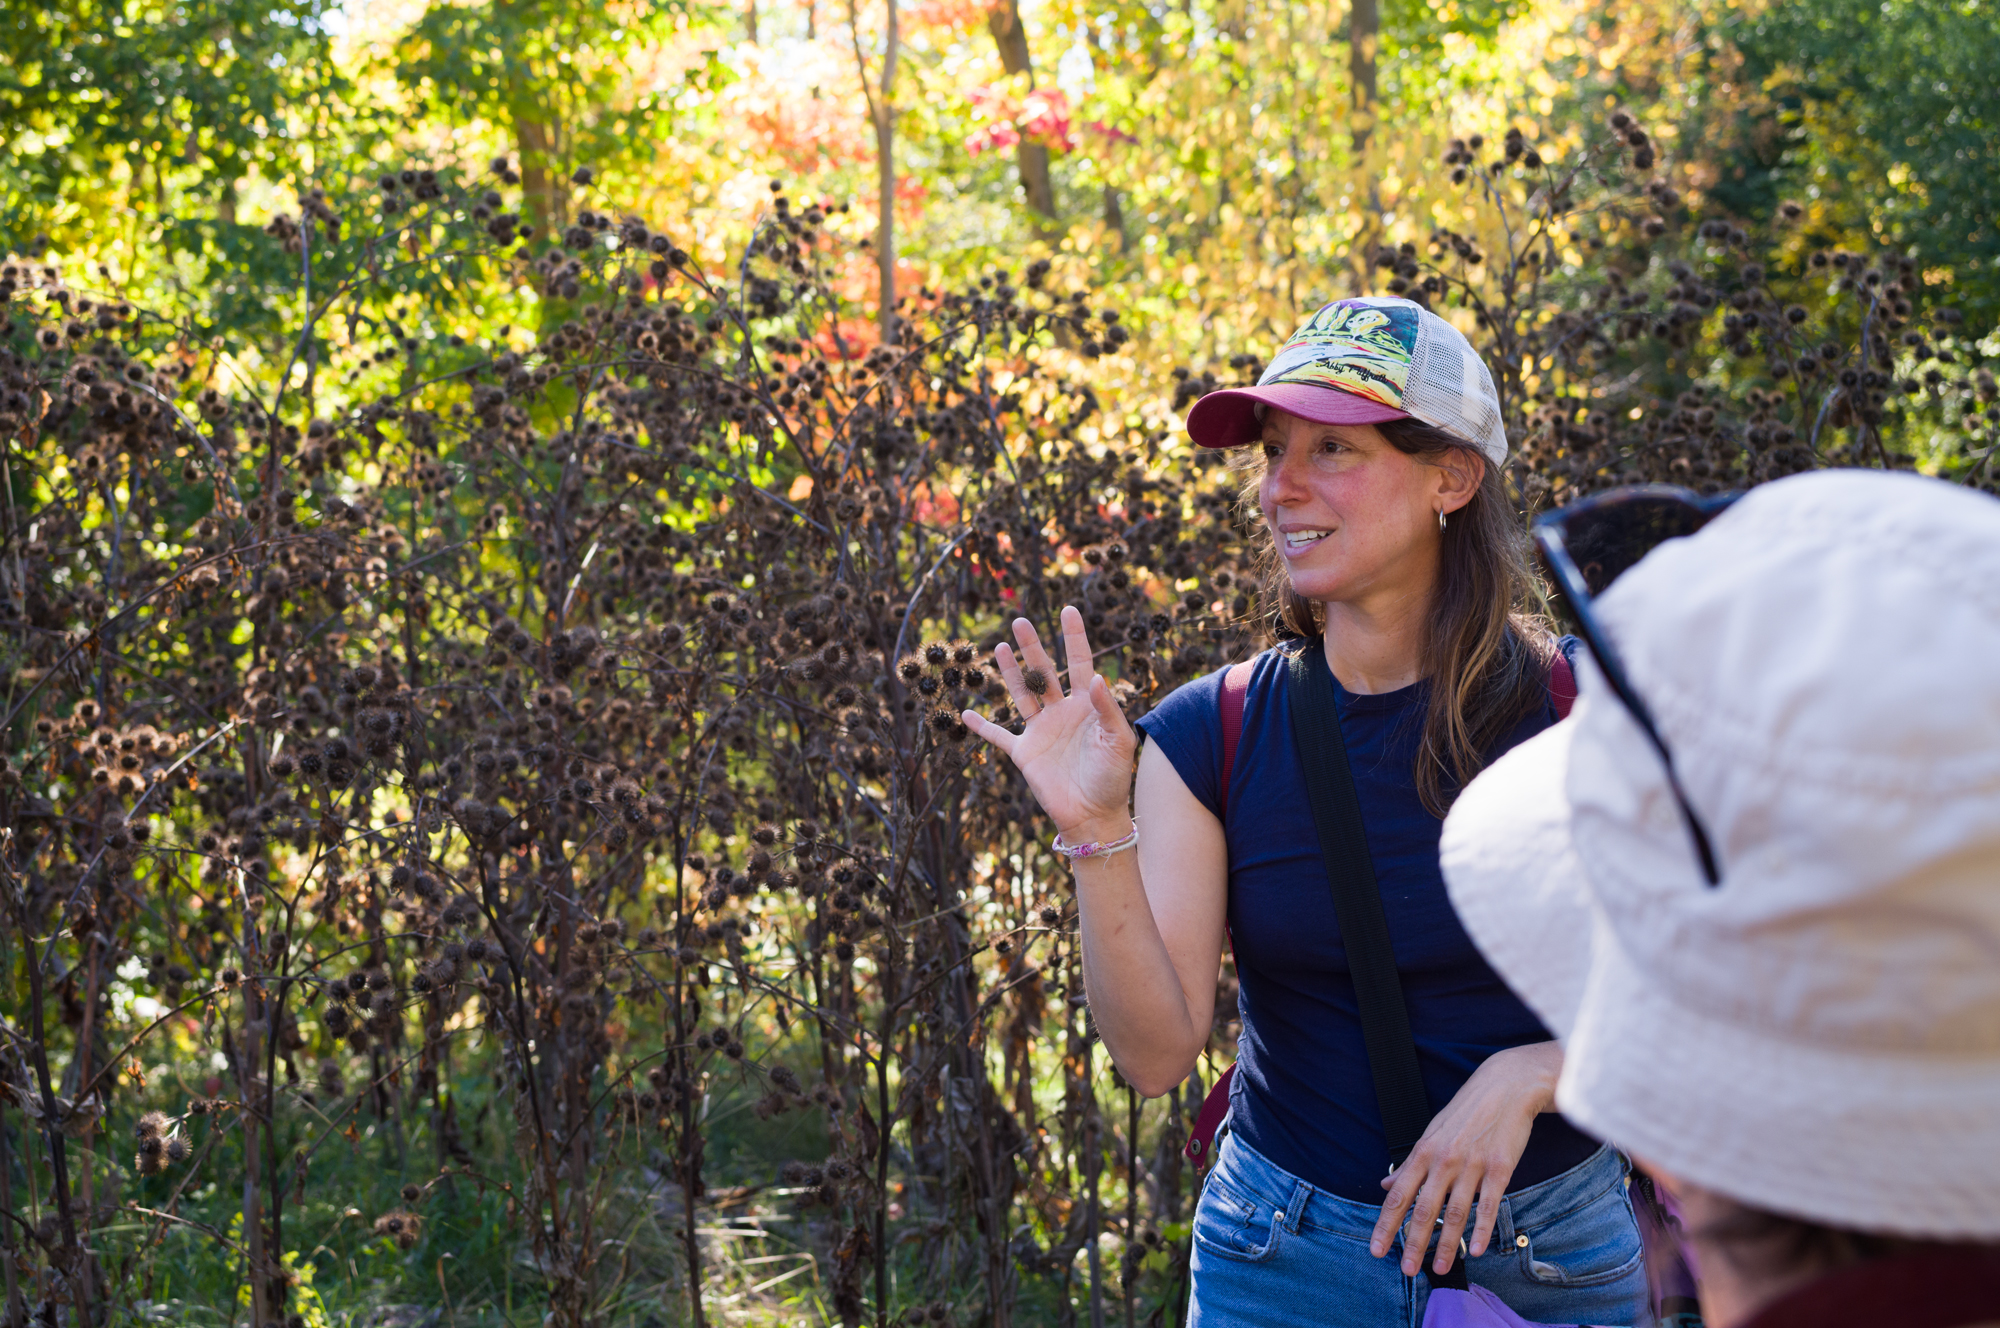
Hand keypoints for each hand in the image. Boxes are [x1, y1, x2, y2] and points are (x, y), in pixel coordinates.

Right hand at [961, 606, 1136, 841]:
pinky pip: (999, 736)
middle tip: (1020, 620)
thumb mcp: (1119, 741)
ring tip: (998, 646)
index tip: (1068, 610)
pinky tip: (966, 714)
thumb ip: (1107, 709)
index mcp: (1086, 706)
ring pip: (1021, 695)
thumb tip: (1094, 678)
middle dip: (1032, 646)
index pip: (1080, 663)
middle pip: (1044, 673)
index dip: (1074, 637)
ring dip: (1010, 673)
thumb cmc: (1112, 778)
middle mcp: (1061, 713)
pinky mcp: (1025, 753)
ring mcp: (1041, 732)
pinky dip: (982, 726)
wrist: (1094, 815)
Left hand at [1369, 1041, 1561, 1275]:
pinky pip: (1489, 1205)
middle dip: (1412, 1242)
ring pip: (1455, 1212)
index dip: (1385, 1224)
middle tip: (1405, 1270)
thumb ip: (1410, 1164)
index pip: (1398, 1195)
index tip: (1376, 1249)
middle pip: (1423, 1209)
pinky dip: (1482, 1229)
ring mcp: (1472, 1165)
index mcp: (1424, 1152)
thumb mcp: (1431, 1133)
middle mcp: (1444, 1160)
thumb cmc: (1466, 1112)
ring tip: (1442, 1268)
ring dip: (1447, 1244)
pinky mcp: (1501, 1168)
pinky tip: (1478, 1249)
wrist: (1506, 1087)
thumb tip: (1384, 1185)